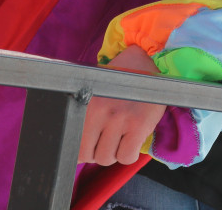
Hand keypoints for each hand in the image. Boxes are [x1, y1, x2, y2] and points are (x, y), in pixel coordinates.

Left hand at [78, 46, 165, 164]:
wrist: (148, 62)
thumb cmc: (121, 81)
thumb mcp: (97, 95)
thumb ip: (86, 117)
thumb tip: (78, 149)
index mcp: (86, 105)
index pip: (73, 143)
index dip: (82, 149)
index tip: (91, 147)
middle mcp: (100, 111)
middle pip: (88, 155)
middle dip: (98, 152)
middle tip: (109, 141)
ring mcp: (120, 118)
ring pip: (107, 158)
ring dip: (114, 153)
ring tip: (122, 139)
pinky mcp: (139, 124)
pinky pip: (126, 156)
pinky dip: (129, 154)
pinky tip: (133, 142)